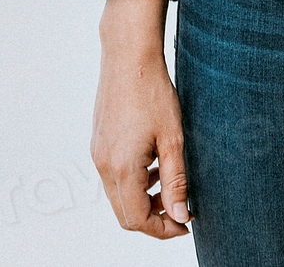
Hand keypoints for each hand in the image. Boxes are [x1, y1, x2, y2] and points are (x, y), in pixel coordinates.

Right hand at [91, 0, 190, 237]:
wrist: (128, 55)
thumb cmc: (153, 91)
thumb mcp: (173, 138)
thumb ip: (176, 181)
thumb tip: (180, 215)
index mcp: (121, 167)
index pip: (137, 219)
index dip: (162, 228)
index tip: (185, 223)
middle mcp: (103, 165)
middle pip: (124, 213)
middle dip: (153, 218)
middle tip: (179, 209)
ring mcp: (98, 153)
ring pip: (118, 195)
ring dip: (143, 199)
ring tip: (168, 184)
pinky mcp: (98, 142)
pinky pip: (113, 175)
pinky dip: (133, 180)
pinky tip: (153, 163)